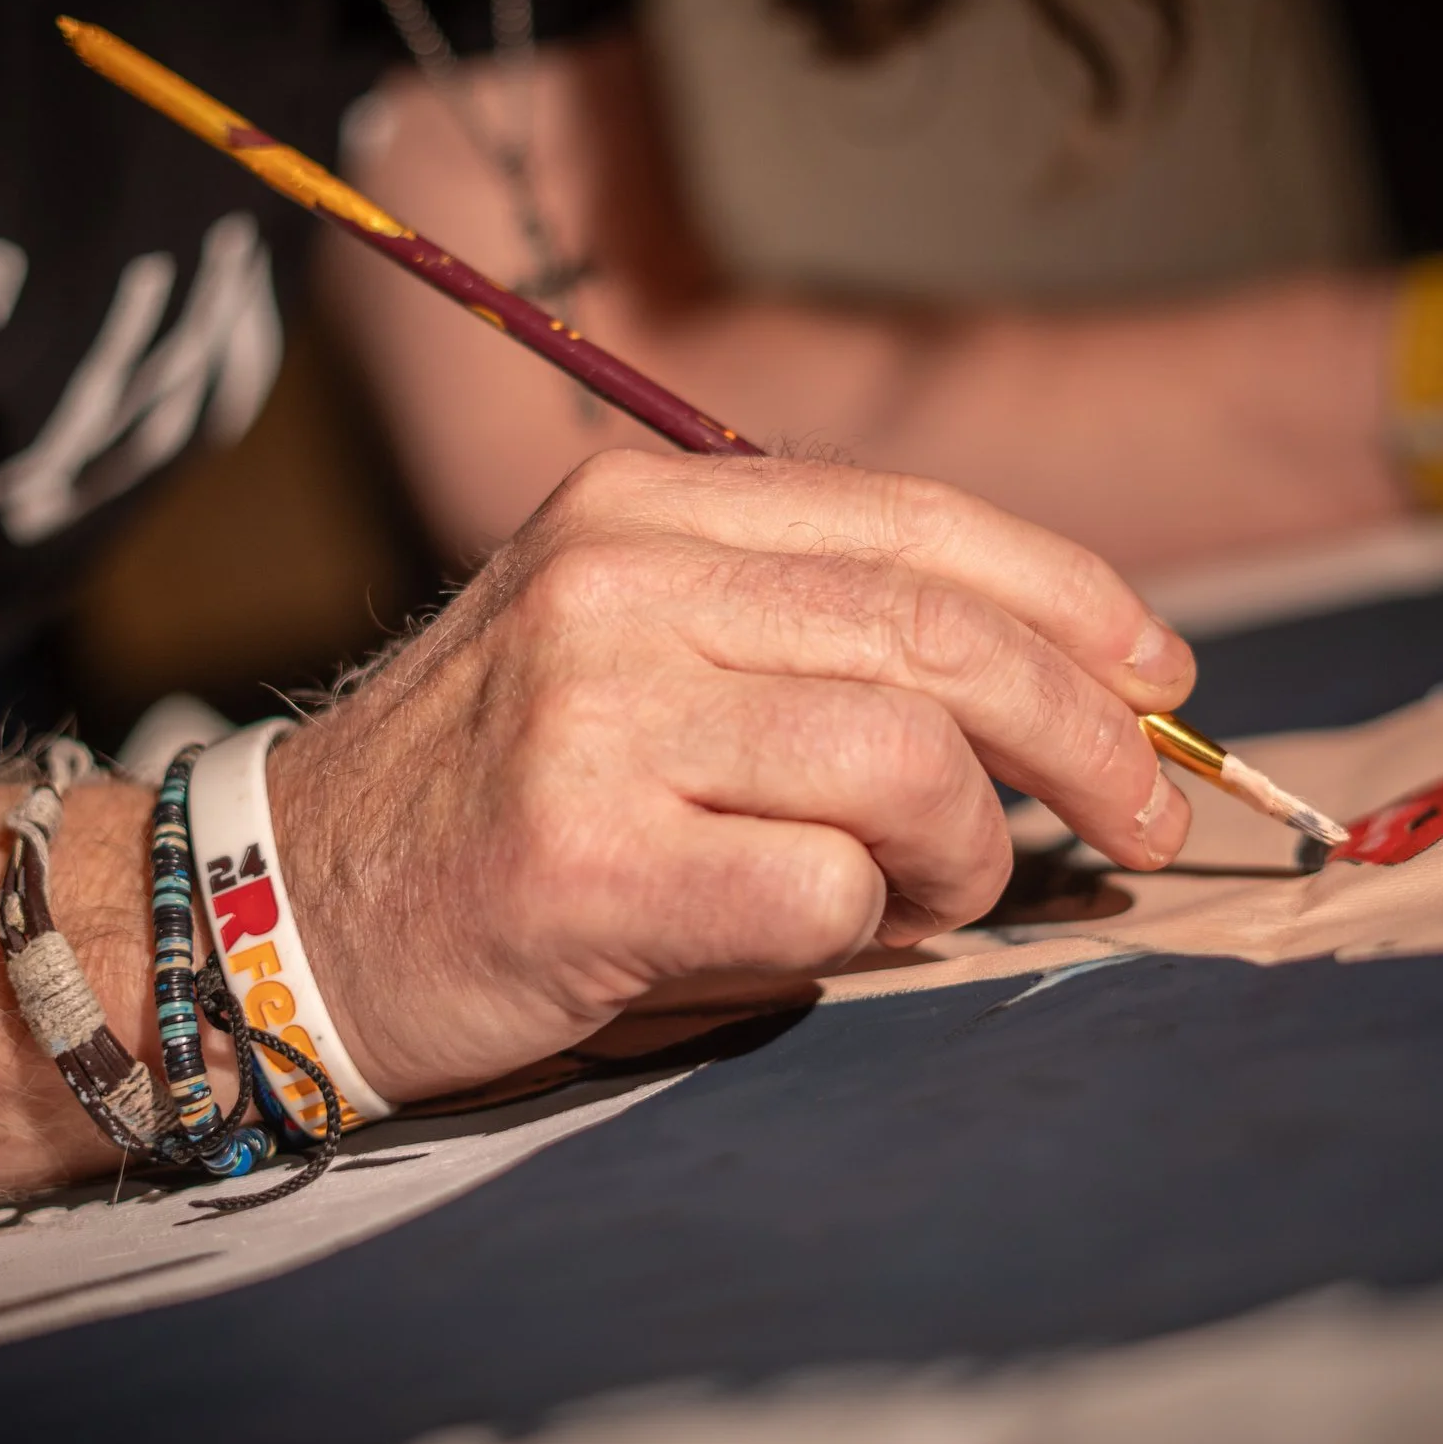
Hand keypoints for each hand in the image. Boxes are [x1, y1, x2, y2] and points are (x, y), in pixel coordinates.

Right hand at [266, 450, 1195, 1100]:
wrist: (283, 908)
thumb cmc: (492, 790)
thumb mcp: (629, 648)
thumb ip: (804, 640)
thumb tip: (1051, 699)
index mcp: (641, 510)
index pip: (916, 523)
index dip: (1071, 596)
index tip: (1159, 670)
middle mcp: (618, 586)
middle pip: (943, 637)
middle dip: (1090, 735)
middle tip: (1148, 815)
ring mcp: (596, 716)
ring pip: (908, 766)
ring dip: (973, 852)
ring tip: (943, 892)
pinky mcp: (587, 859)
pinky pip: (826, 890)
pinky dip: (864, 927)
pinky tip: (823, 934)